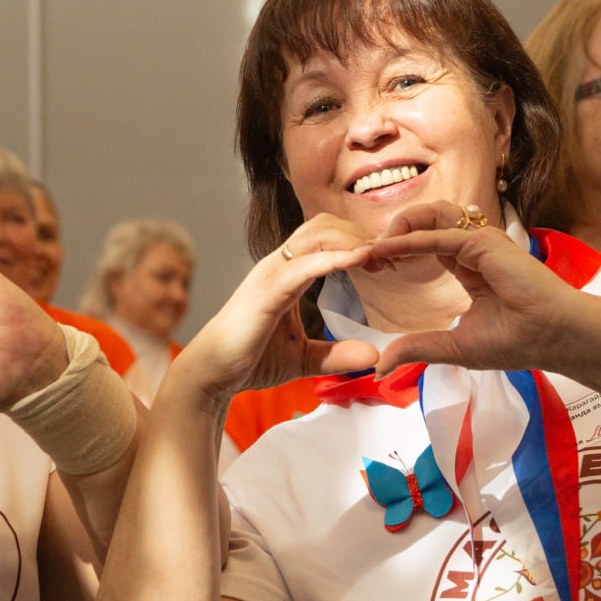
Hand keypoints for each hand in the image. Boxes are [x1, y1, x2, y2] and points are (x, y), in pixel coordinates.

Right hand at [173, 213, 378, 400]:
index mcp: (286, 274)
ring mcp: (271, 274)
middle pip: (323, 226)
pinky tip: (360, 260)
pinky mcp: (267, 291)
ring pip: (316, 236)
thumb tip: (373, 356)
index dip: (355, 241)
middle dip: (358, 234)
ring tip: (379, 255)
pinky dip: (336, 258)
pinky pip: (306, 265)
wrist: (212, 374)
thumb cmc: (250, 360)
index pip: (324, 238)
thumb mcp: (304, 358)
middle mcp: (277, 266)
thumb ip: (335, 354)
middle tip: (389, 256)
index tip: (384, 261)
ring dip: (352, 240)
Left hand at [363, 202, 580, 374]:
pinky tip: (386, 250)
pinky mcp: (484, 243)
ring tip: (374, 248)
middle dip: (391, 232)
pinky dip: (409, 241)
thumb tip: (381, 367)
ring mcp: (480, 242)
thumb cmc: (517, 341)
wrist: (556, 338)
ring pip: (431, 216)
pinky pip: (438, 237)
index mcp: (468, 265)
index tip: (369, 266)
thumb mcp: (454, 347)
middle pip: (424, 222)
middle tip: (364, 255)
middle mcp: (473, 247)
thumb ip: (417, 348)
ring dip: (398, 226)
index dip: (395, 250)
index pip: (424, 244)